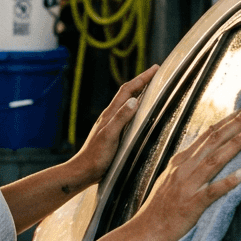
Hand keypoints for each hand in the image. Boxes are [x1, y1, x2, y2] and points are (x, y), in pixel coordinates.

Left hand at [69, 65, 158, 186]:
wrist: (83, 172)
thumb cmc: (96, 156)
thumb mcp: (110, 136)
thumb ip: (121, 118)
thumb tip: (134, 100)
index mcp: (110, 114)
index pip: (128, 90)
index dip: (142, 78)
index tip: (156, 68)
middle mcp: (110, 116)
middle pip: (127, 93)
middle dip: (142, 81)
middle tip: (157, 72)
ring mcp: (111, 124)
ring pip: (127, 103)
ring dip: (139, 92)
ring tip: (152, 87)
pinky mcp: (113, 133)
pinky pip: (127, 114)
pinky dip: (136, 107)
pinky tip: (140, 112)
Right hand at [134, 104, 240, 240]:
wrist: (144, 232)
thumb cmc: (159, 210)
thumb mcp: (169, 180)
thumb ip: (187, 166)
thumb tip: (205, 154)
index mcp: (179, 162)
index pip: (206, 136)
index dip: (226, 121)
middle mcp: (183, 169)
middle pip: (212, 142)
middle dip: (235, 124)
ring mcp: (186, 186)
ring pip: (213, 161)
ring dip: (234, 145)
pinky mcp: (191, 204)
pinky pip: (212, 191)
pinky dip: (228, 182)